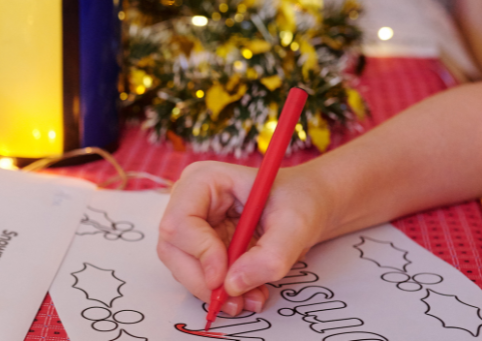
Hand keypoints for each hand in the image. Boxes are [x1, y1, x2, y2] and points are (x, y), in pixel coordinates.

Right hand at [157, 161, 335, 315]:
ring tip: (252, 297)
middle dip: (203, 280)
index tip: (225, 278)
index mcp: (204, 180)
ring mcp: (193, 226)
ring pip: (182, 268)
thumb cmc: (301, 200)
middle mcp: (190, 201)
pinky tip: (249, 292)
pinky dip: (221, 291)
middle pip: (172, 249)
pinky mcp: (201, 247)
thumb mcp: (296, 224)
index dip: (199, 253)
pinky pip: (198, 276)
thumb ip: (270, 256)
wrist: (308, 206)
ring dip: (214, 290)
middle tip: (235, 301)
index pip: (179, 221)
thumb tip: (232, 285)